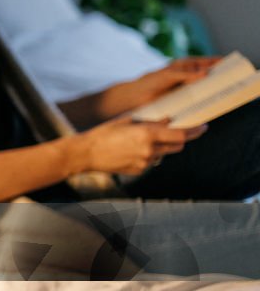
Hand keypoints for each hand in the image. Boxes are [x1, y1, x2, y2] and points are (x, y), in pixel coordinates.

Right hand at [69, 116, 207, 175]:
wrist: (86, 153)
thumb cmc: (104, 133)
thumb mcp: (128, 121)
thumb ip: (150, 122)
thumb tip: (168, 121)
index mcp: (147, 134)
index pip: (181, 135)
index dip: (195, 131)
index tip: (204, 127)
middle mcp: (149, 150)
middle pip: (178, 146)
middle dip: (179, 139)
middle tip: (174, 132)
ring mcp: (145, 162)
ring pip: (164, 154)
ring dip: (162, 147)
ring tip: (141, 141)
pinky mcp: (139, 170)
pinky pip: (152, 161)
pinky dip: (149, 155)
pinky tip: (132, 150)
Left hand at [128, 56, 222, 107]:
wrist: (135, 97)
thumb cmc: (150, 82)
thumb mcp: (169, 75)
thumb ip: (186, 74)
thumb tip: (205, 73)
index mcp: (182, 66)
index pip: (202, 62)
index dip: (214, 62)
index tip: (227, 62)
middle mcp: (184, 76)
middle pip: (204, 75)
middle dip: (215, 76)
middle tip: (229, 79)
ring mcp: (183, 88)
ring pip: (201, 87)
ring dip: (210, 90)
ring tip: (222, 91)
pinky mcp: (180, 100)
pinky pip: (195, 99)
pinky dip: (202, 100)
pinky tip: (209, 103)